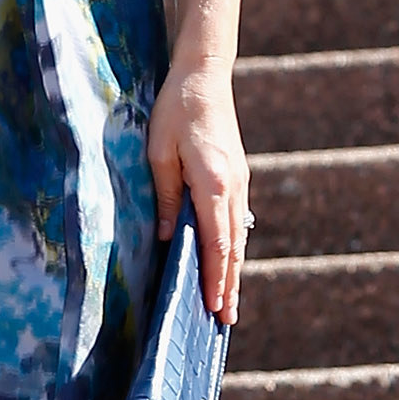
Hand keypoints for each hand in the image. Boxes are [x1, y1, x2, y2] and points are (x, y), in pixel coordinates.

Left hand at [146, 47, 248, 324]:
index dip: (215, 278)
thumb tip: (170, 240)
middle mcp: (233, 187)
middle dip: (229, 286)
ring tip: (229, 304)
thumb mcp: (159, 153)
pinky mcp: (237, 177)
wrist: (204, 77)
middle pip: (233, 247)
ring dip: (234, 271)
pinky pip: (237, 221)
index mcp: (213, 183)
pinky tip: (229, 264)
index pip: (216, 242)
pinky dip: (234, 249)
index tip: (213, 307)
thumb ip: (166, 198)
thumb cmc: (175, 111)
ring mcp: (239, 182)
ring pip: (238, 237)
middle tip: (226, 322)